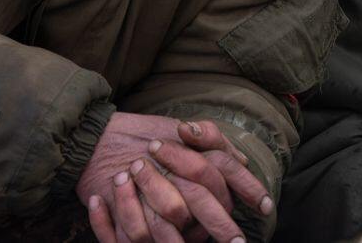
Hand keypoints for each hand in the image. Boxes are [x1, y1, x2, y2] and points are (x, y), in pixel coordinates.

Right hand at [80, 115, 271, 241]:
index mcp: (187, 146)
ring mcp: (147, 185)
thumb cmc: (140, 134)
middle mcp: (170, 166)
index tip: (267, 207)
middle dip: (223, 224)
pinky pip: (142, 231)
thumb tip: (242, 162)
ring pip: (176, 218)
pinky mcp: (124, 202)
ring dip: (192, 238)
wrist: (94, 137)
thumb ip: (212, 142)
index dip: (248, 187)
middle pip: (204, 196)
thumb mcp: (178, 130)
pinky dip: (163, 239)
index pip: (224, 166)